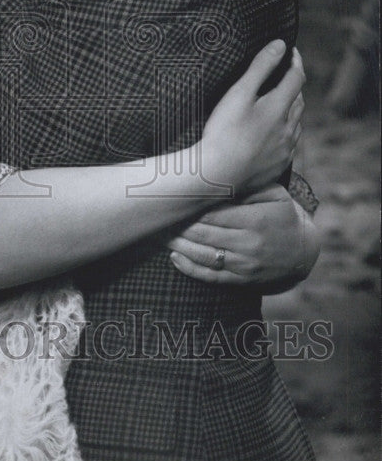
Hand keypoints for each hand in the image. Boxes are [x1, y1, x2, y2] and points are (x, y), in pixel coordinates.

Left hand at [167, 184, 319, 287]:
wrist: (303, 250)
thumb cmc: (282, 214)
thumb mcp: (274, 194)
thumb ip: (247, 187)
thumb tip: (217, 180)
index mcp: (256, 220)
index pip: (213, 214)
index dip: (189, 208)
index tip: (171, 200)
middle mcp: (250, 245)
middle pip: (204, 235)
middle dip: (179, 226)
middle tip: (158, 216)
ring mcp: (245, 265)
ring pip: (204, 256)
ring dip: (178, 246)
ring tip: (160, 234)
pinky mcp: (242, 280)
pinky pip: (211, 277)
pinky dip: (190, 268)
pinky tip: (175, 257)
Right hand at [200, 41, 304, 195]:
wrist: (216, 176)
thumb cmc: (223, 132)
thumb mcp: (239, 93)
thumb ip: (261, 67)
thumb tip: (280, 45)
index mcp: (280, 108)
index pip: (296, 77)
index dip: (294, 61)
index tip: (290, 51)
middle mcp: (289, 129)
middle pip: (298, 101)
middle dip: (293, 85)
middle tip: (282, 76)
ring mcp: (285, 150)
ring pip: (295, 124)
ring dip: (290, 110)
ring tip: (278, 103)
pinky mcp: (278, 167)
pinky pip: (288, 145)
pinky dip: (284, 133)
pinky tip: (272, 134)